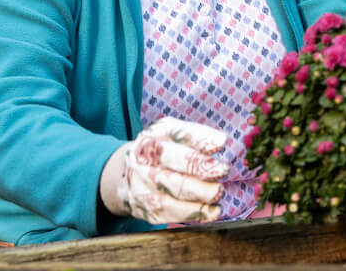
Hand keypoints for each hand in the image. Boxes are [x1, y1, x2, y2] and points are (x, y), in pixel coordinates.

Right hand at [99, 117, 229, 223]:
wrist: (122, 172)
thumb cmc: (157, 148)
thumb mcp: (170, 132)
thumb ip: (195, 135)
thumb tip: (222, 142)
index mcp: (153, 138)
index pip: (177, 137)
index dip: (201, 140)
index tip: (222, 144)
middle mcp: (144, 162)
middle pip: (174, 164)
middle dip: (201, 169)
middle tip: (224, 170)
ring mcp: (142, 187)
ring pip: (173, 194)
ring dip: (199, 196)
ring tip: (219, 192)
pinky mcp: (145, 209)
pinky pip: (171, 214)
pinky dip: (194, 213)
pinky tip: (210, 211)